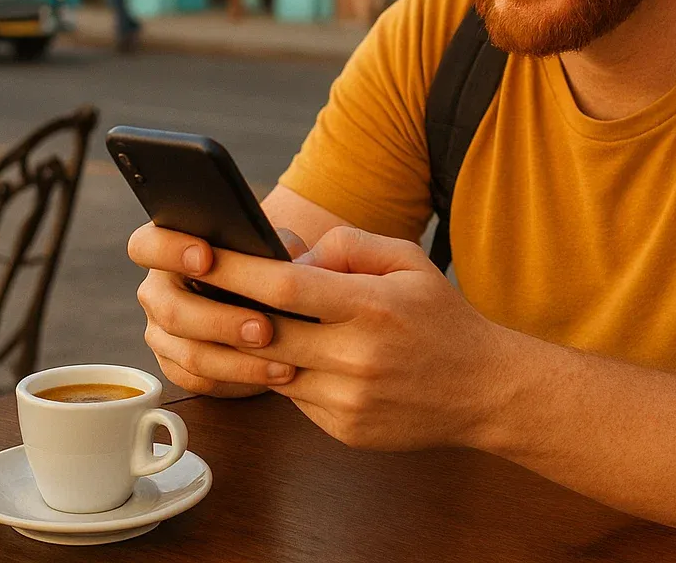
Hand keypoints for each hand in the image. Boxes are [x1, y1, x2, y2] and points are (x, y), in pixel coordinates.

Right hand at [129, 223, 309, 397]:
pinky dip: (239, 379)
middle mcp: (158, 290)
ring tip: (282, 362)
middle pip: (172, 310)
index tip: (206, 258)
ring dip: (238, 361)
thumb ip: (273, 244)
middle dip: (222, 322)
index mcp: (170, 248)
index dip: (170, 251)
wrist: (266, 299)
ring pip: (189, 353)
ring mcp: (161, 331)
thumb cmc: (264, 262)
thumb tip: (290, 255)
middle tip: (264, 330)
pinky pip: (199, 379)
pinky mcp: (175, 365)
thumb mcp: (271, 244)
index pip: (147, 245)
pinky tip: (274, 373)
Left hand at [186, 226, 519, 450]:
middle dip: (221, 313)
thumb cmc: (442, 316)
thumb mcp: (407, 260)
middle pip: (265, 335)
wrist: (485, 389)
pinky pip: (294, 399)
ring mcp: (349, 400)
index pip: (285, 288)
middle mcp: (357, 357)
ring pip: (272, 372)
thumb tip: (290, 256)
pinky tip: (289, 357)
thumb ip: (348, 245)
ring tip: (232, 321)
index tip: (200, 254)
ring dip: (248, 350)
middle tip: (190, 290)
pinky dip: (284, 376)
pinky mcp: (345, 430)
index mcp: (371, 307)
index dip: (236, 271)